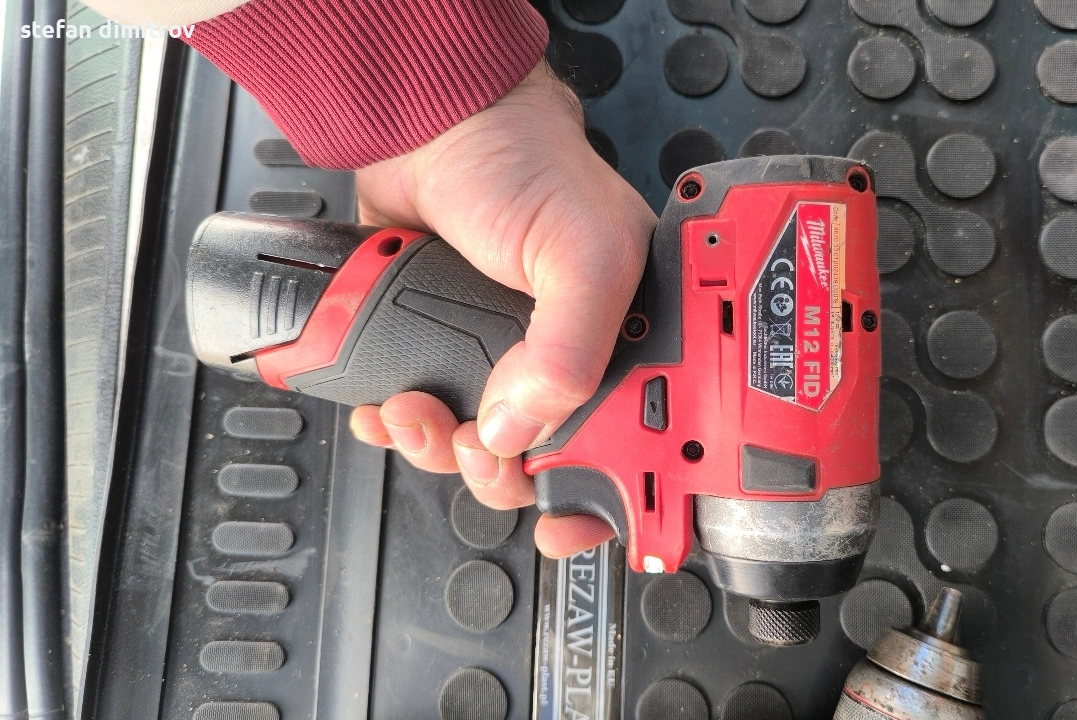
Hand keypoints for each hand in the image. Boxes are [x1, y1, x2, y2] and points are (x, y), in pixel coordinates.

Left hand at [348, 60, 655, 557]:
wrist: (427, 127)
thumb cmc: (523, 162)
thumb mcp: (581, 249)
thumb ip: (570, 346)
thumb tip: (523, 427)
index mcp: (627, 337)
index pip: (632, 439)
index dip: (604, 489)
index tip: (565, 516)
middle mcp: (569, 354)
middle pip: (544, 459)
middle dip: (498, 469)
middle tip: (473, 441)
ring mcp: (502, 355)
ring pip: (478, 447)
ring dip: (437, 448)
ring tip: (416, 410)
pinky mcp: (445, 346)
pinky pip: (425, 416)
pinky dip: (400, 425)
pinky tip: (389, 405)